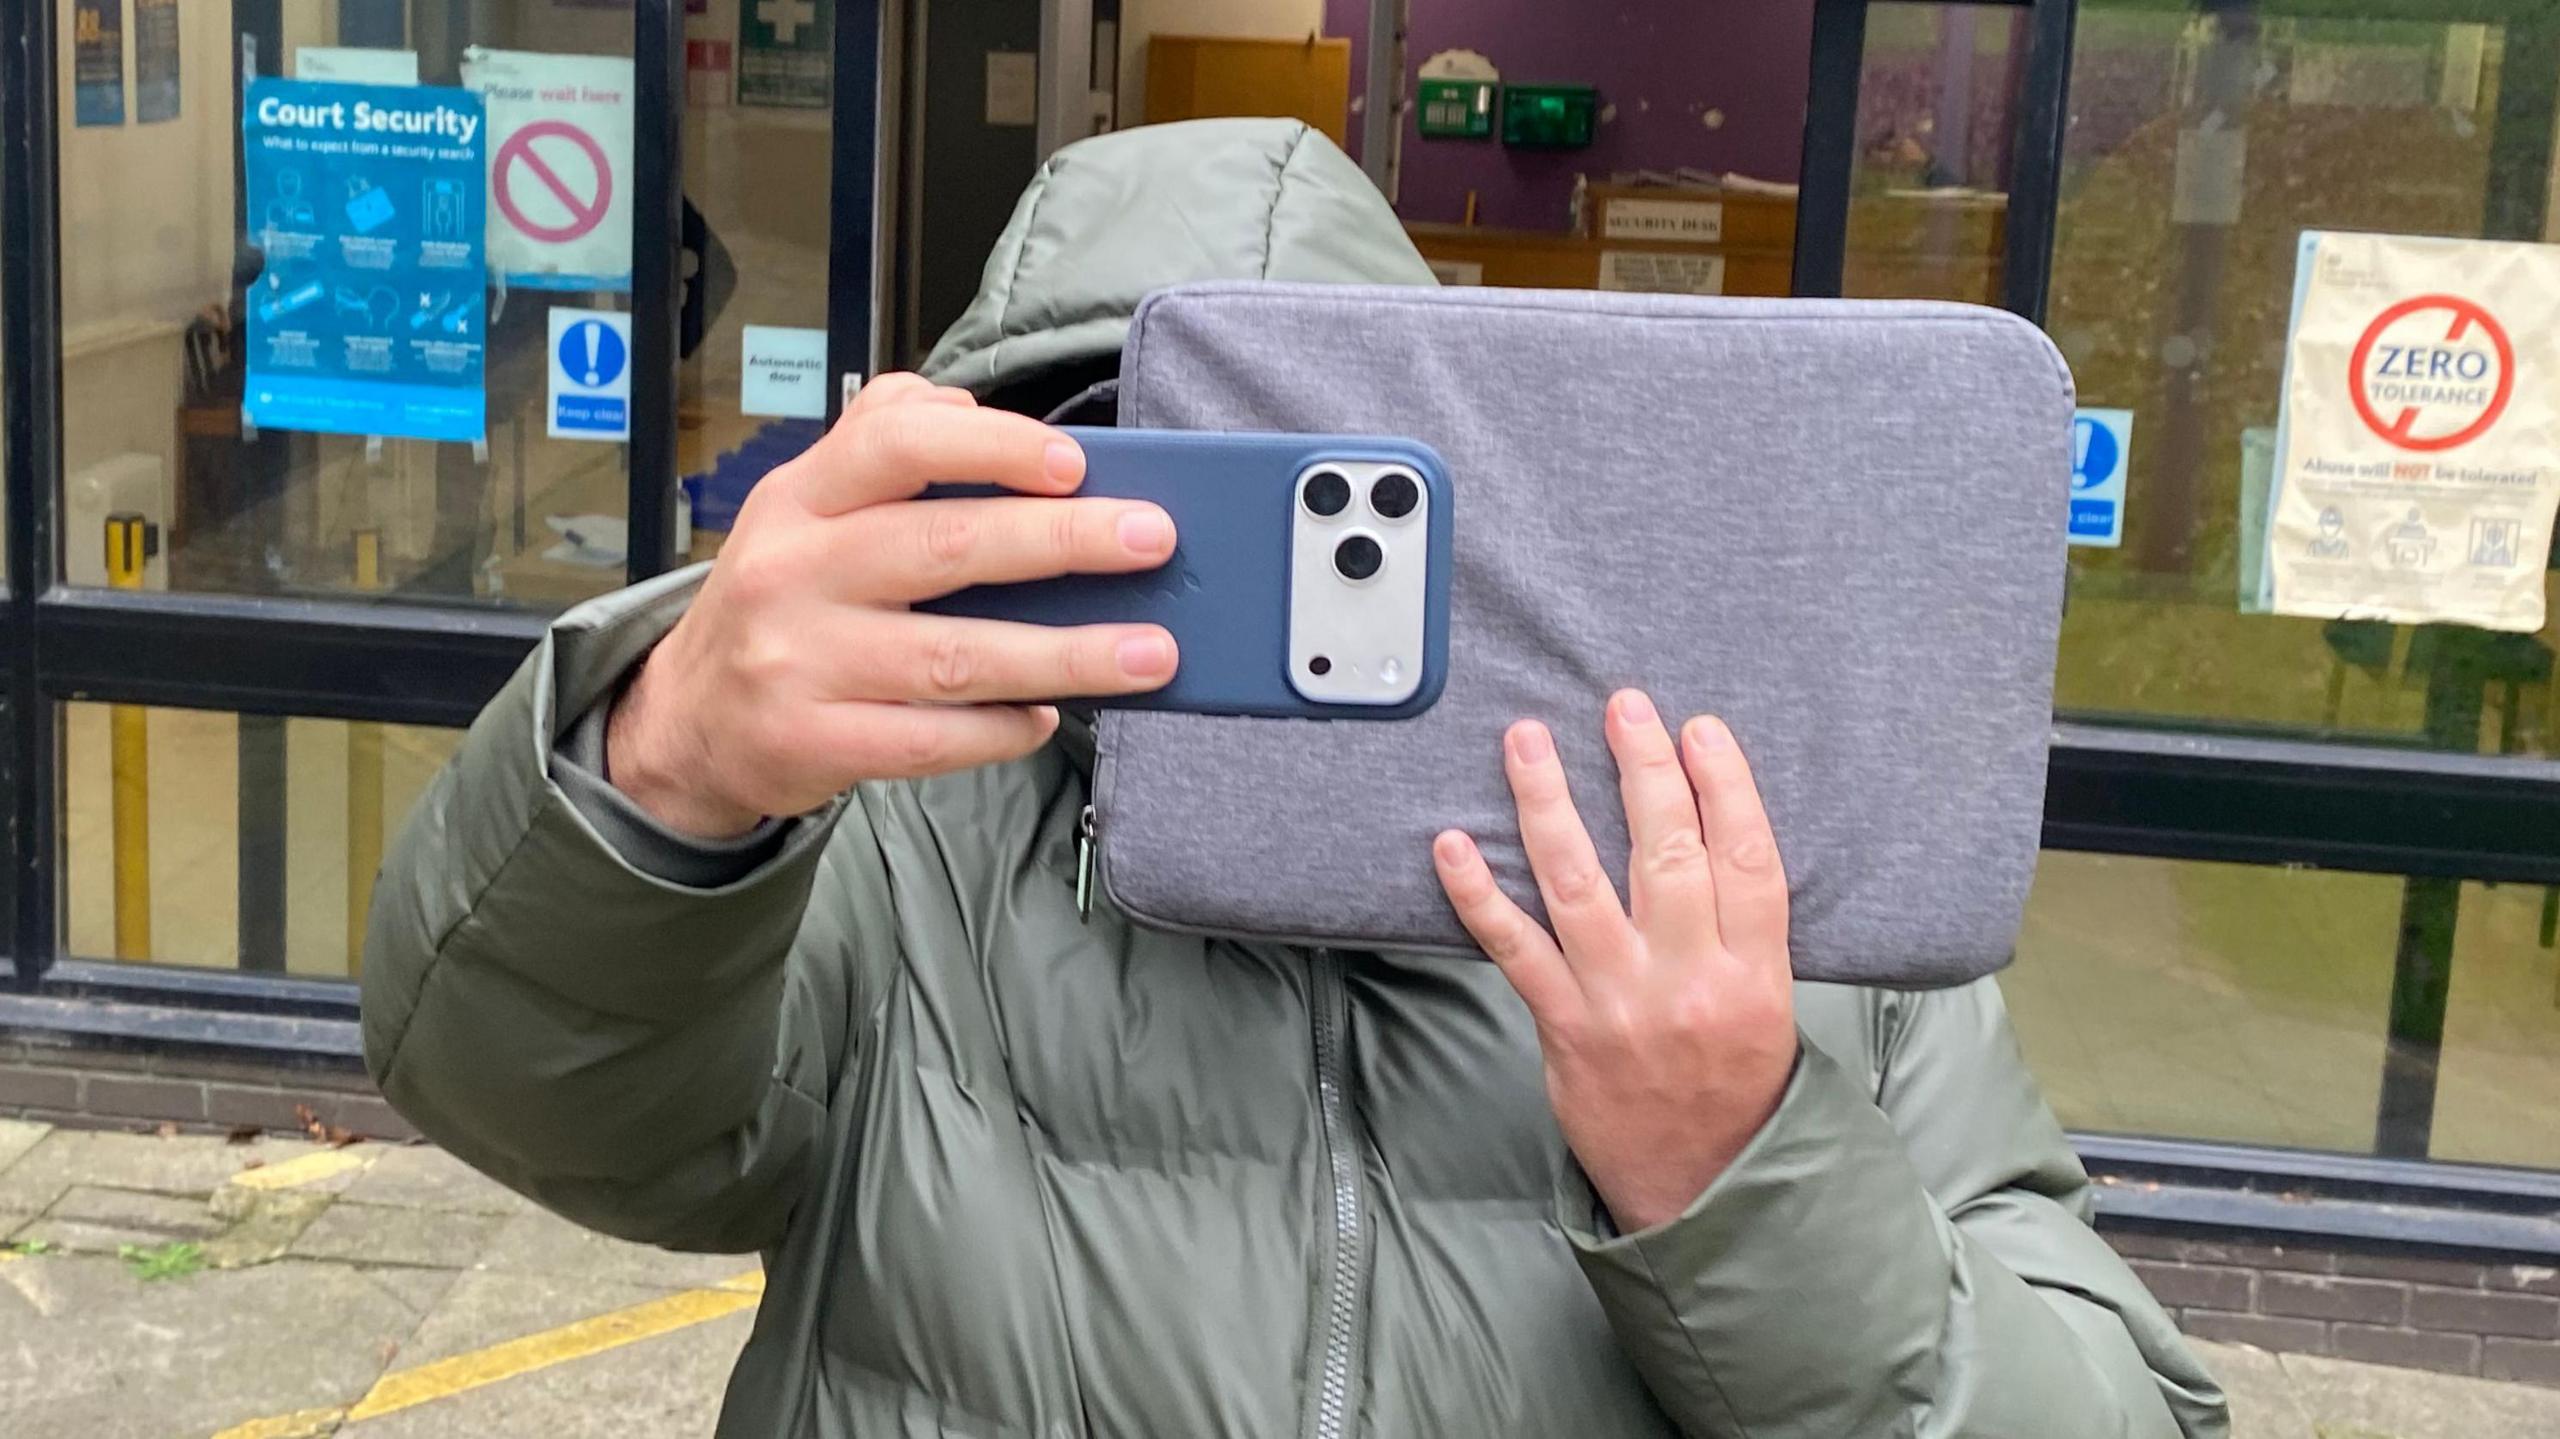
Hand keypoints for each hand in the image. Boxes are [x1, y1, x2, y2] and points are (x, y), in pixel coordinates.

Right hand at [609, 375, 1180, 837]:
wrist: (690, 720)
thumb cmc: (783, 598)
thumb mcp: (807, 504)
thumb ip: (883, 440)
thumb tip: (977, 410)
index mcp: (800, 497)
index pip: (894, 443)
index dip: (991, 446)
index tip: (1076, 462)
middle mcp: (793, 571)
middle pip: (945, 547)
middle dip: (1064, 542)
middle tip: (1151, 540)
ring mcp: (799, 661)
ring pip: (955, 656)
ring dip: (1066, 654)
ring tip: (1149, 652)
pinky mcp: (812, 741)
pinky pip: (930, 740)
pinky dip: (1002, 729)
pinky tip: (1048, 716)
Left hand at [1432, 692, 1797, 1233]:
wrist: (1700, 1186)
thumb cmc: (1731, 1085)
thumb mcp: (1768, 1004)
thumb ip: (1739, 925)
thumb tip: (1705, 823)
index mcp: (1754, 972)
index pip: (1747, 859)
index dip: (1726, 787)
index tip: (1700, 730)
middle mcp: (1689, 981)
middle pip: (1666, 854)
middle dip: (1642, 770)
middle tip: (1621, 708)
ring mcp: (1620, 1002)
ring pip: (1580, 884)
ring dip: (1548, 804)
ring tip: (1527, 742)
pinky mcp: (1564, 1027)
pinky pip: (1514, 949)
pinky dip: (1479, 895)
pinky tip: (1452, 846)